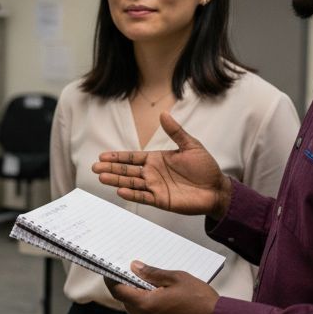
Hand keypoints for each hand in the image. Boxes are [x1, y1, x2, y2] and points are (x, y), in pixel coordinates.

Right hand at [91, 113, 231, 218]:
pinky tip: (120, 190)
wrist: (217, 189)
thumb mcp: (191, 145)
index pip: (132, 157)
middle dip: (111, 168)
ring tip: (102, 177)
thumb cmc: (205, 167)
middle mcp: (152, 173)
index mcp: (156, 159)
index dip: (118, 157)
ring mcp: (155, 187)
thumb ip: (176, 132)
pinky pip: (143, 196)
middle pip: (127, 170)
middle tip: (95, 168)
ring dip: (116, 180)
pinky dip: (131, 194)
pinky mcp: (161, 200)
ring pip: (131, 183)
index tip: (103, 156)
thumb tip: (164, 114)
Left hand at [106, 261, 217, 313]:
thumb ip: (152, 274)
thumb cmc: (200, 301)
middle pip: (129, 305)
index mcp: (145, 305)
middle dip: (135, 292)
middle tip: (147, 282)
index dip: (112, 281)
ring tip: (164, 298)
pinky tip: (170, 313)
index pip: (118, 292)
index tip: (111, 273)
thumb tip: (135, 268)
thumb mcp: (177, 279)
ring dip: (146, 307)